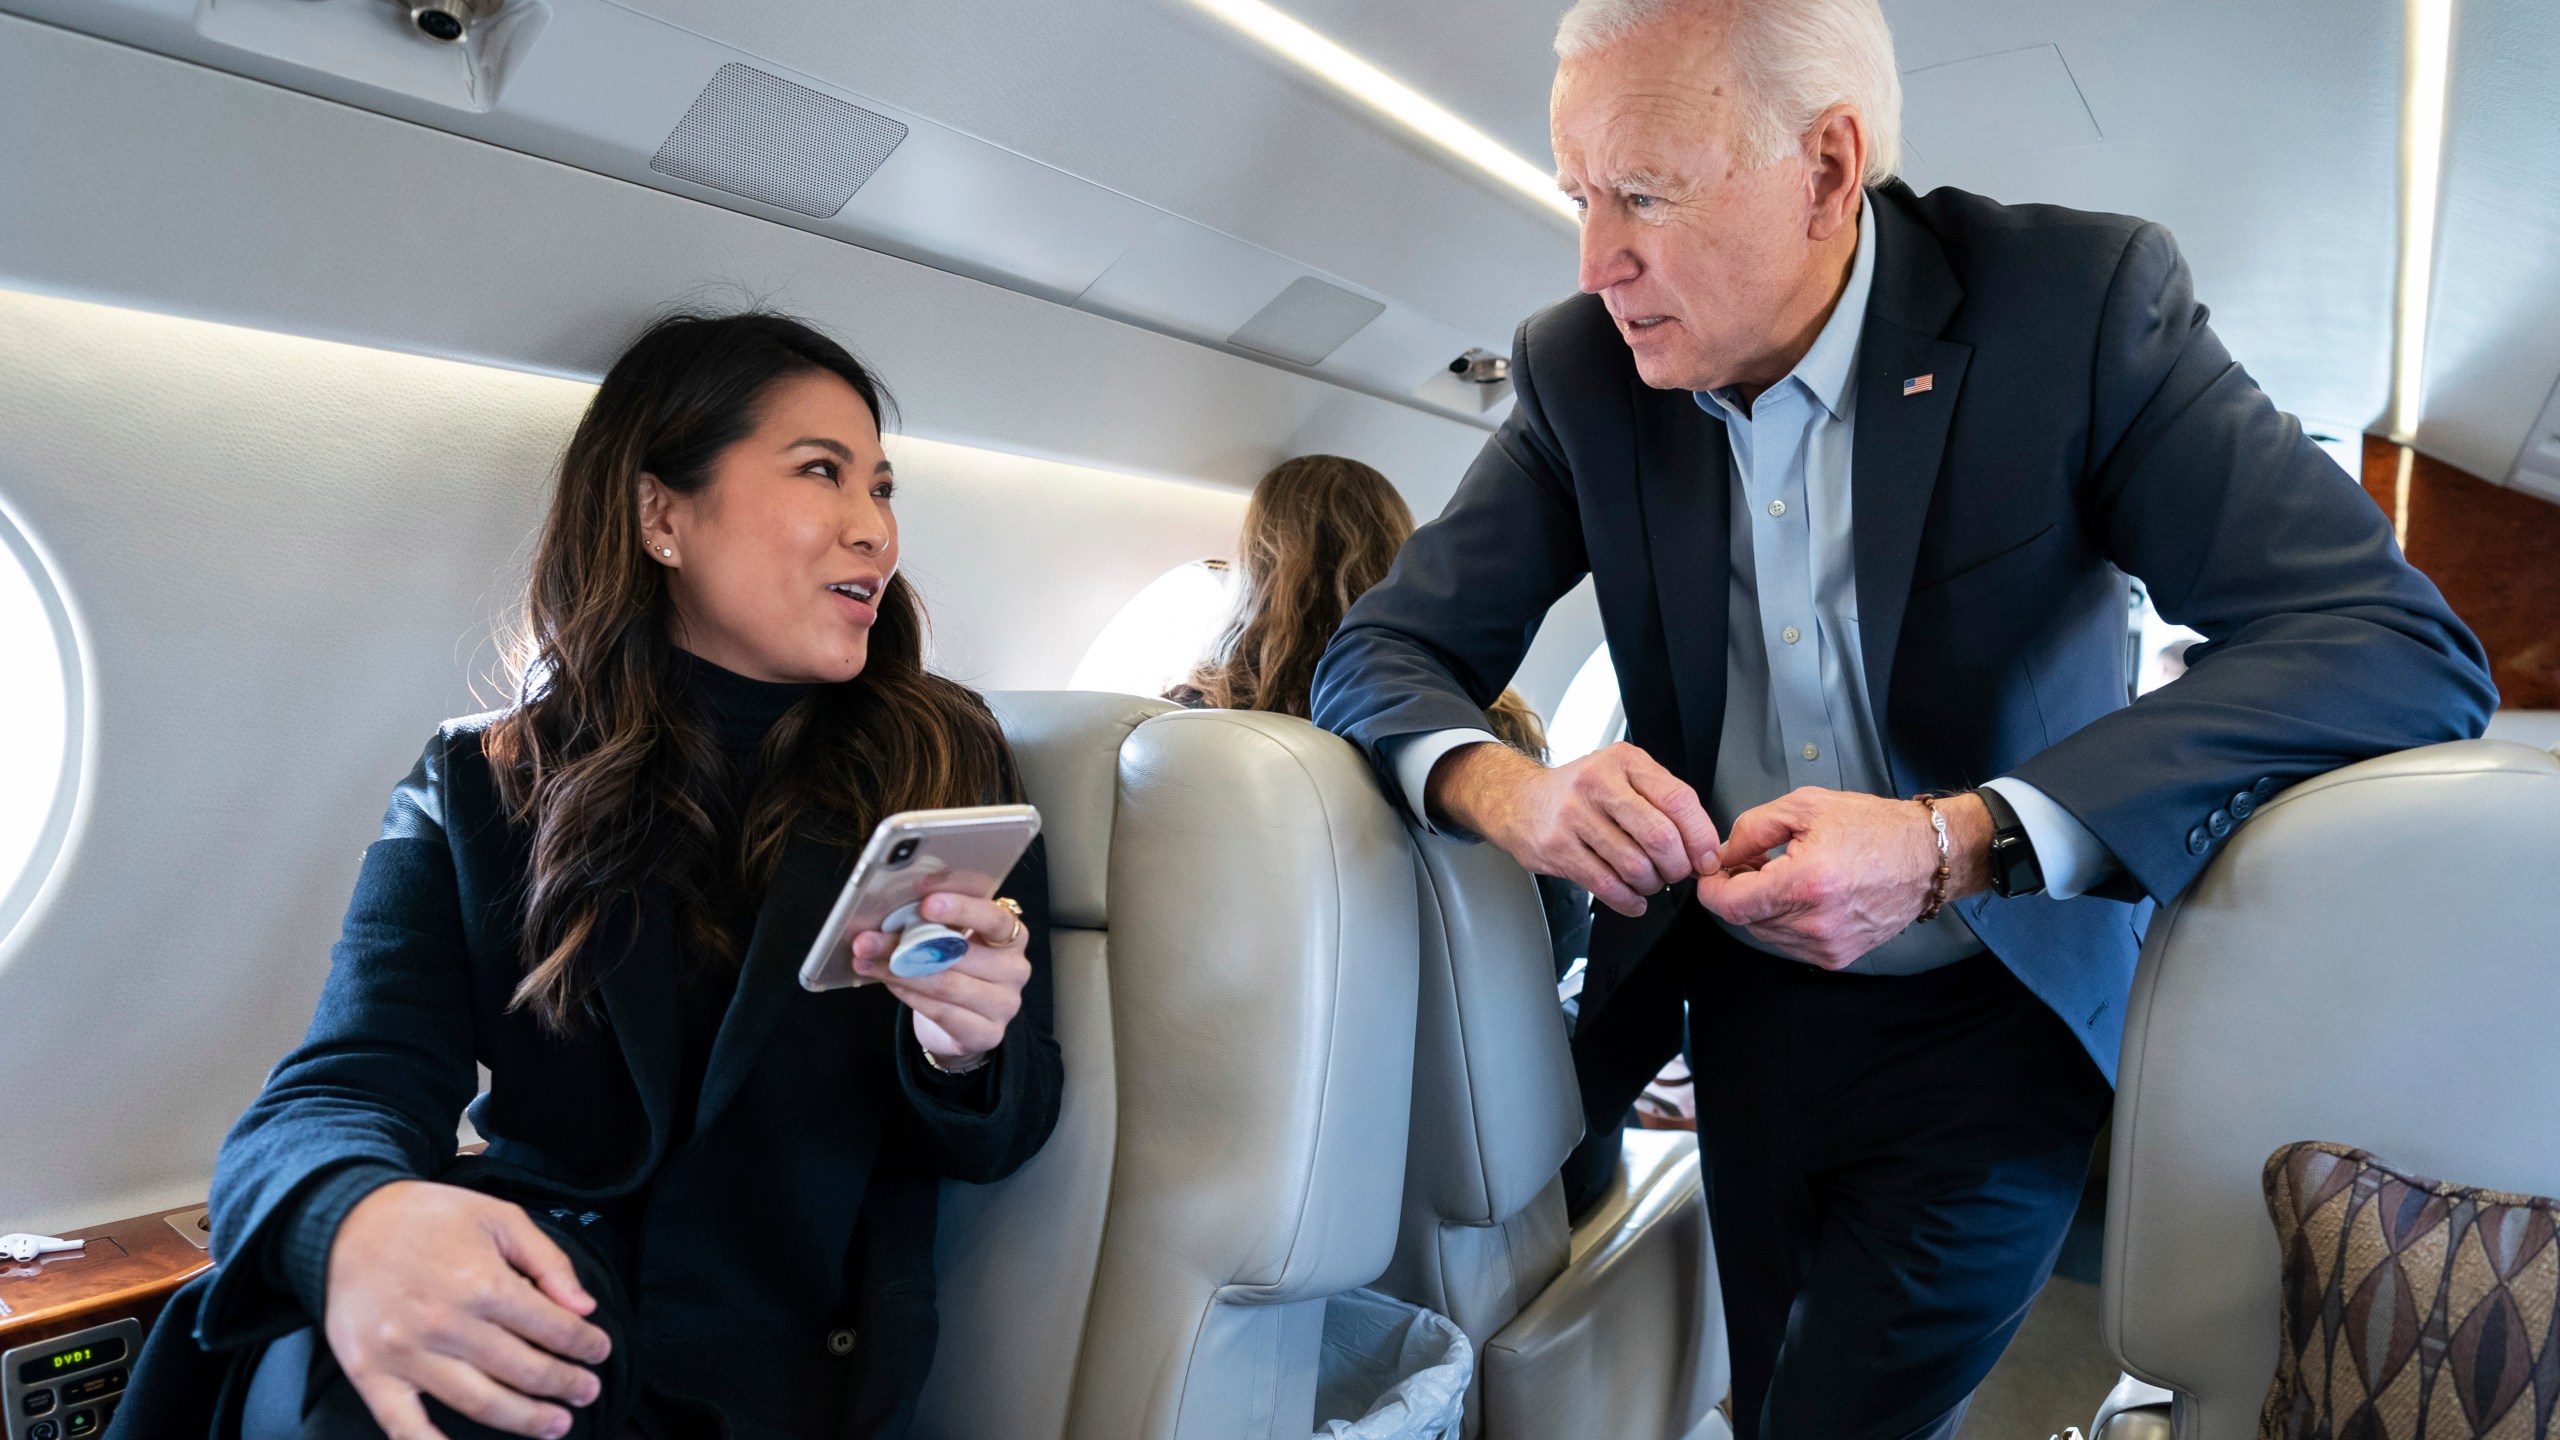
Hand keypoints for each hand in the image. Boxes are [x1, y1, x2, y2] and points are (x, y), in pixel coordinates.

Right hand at [323, 1181, 612, 1439]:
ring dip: (527, 1420)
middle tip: (587, 1392)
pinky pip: (405, 1427)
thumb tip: (585, 1307)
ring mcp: (407, 1355)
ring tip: (556, 1424)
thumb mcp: (499, 1216)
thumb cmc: (428, 1217)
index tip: (600, 1352)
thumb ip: (548, 1262)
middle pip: (524, 1371)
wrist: (345, 1222)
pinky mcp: (371, 1375)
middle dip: (566, 1385)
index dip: (585, 1344)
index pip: (552, 1328)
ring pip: (481, 1404)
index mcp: (482, 1282)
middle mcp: (447, 1324)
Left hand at [849, 891, 1031, 1067]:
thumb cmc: (958, 968)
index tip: (925, 903)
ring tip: (865, 961)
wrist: (964, 1021)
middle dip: (906, 943)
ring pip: (947, 984)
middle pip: (960, 952)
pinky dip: (910, 995)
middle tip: (867, 939)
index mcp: (1013, 935)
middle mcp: (1015, 969)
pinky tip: (889, 982)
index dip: (962, 909)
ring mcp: (1006, 1004)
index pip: (994, 919)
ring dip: (898, 971)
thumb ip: (938, 923)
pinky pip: (942, 1012)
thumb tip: (894, 908)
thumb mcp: (955, 938)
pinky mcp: (989, 1033)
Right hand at [1427, 740, 1720, 916]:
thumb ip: (1662, 801)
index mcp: (1625, 762)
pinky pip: (1606, 884)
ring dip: (1651, 884)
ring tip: (1649, 882)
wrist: (1519, 800)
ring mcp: (1574, 815)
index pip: (1679, 800)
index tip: (1706, 859)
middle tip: (1676, 873)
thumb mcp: (1622, 776)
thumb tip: (1702, 847)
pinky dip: (1628, 901)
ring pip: (1634, 865)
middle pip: (1659, 836)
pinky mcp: (1557, 847)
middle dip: (1677, 867)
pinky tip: (1632, 899)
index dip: (1700, 837)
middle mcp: (1598, 783)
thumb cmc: (1579, 792)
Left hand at [1694, 788, 1990, 969]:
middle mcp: (1815, 924)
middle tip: (1757, 862)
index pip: (1729, 905)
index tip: (1715, 871)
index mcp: (1805, 884)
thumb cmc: (1873, 828)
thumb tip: (1722, 855)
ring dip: (1763, 907)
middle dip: (1740, 890)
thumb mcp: (1805, 807)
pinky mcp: (1838, 958)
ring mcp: (1828, 946)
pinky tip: (1805, 895)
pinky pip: (1790, 943)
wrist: (1928, 858)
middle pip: (1745, 920)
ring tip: (1787, 875)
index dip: (1712, 887)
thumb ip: (1752, 830)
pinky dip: (1786, 921)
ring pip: (1765, 933)